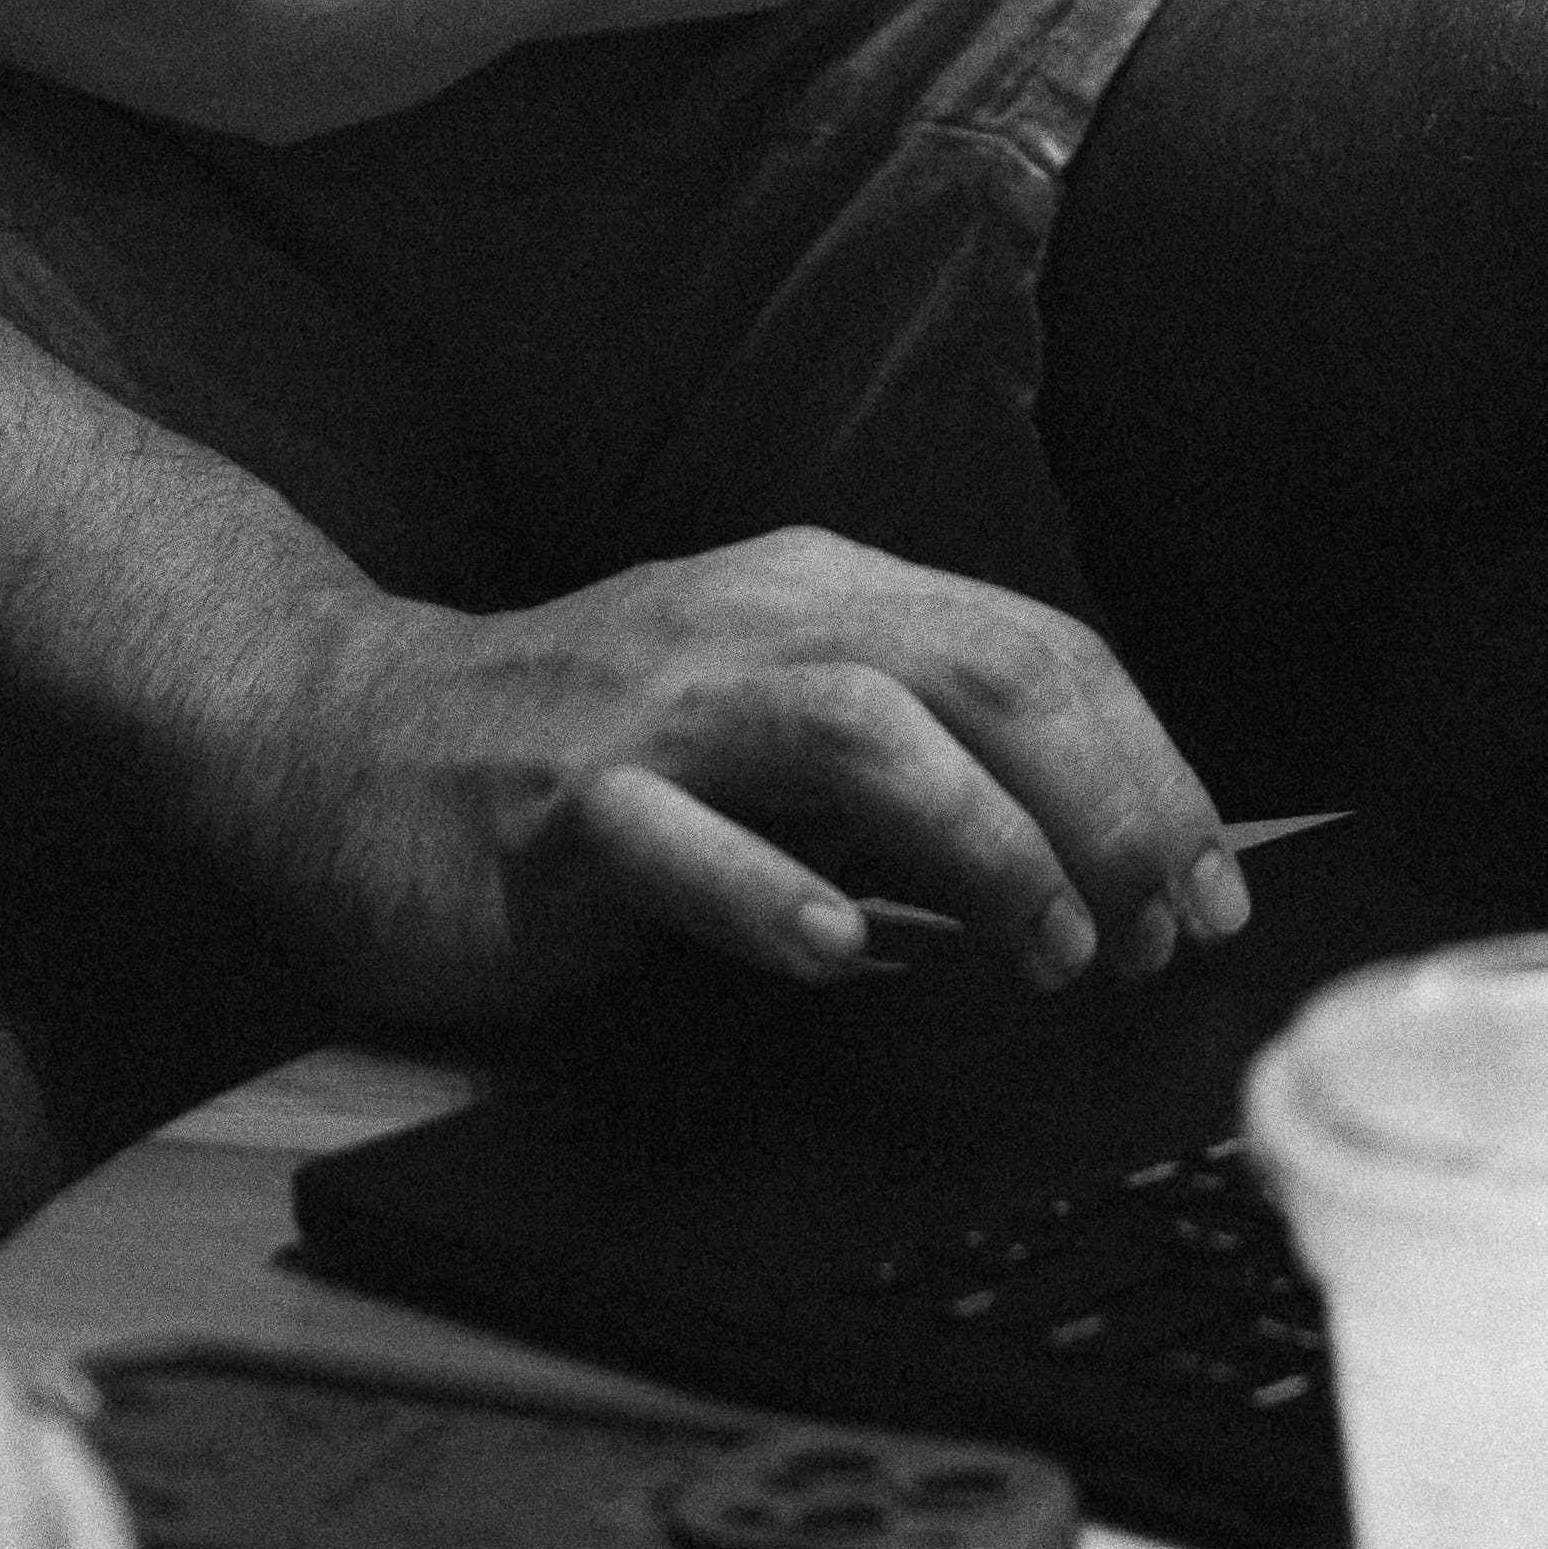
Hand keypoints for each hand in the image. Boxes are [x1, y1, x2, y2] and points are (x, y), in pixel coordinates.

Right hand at [276, 531, 1251, 1020]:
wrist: (339, 744)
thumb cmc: (575, 754)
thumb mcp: (766, 728)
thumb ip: (913, 774)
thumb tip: (1086, 869)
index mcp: (819, 596)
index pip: (1034, 646)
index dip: (1146, 764)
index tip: (1208, 886)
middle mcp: (750, 625)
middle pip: (979, 669)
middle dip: (1104, 799)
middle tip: (1159, 928)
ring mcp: (651, 713)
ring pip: (857, 732)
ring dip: (983, 841)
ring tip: (1053, 950)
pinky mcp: (555, 808)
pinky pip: (677, 842)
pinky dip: (774, 895)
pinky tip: (845, 952)